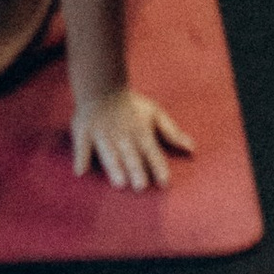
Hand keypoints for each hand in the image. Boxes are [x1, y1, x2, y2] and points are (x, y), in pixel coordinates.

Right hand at [70, 87, 194, 189]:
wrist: (102, 87)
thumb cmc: (132, 107)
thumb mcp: (155, 114)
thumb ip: (172, 132)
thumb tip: (192, 148)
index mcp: (141, 131)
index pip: (152, 151)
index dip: (158, 166)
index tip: (165, 183)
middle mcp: (122, 135)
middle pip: (130, 154)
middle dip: (136, 169)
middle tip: (140, 186)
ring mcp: (102, 134)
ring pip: (109, 153)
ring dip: (114, 167)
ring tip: (119, 183)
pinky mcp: (84, 132)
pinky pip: (82, 146)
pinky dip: (81, 157)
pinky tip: (81, 171)